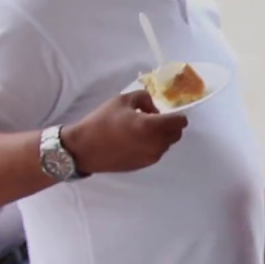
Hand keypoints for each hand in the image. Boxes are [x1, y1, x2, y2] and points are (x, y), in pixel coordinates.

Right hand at [61, 91, 187, 173]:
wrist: (85, 148)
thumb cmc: (102, 121)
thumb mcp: (122, 100)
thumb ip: (144, 98)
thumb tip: (155, 109)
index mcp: (152, 126)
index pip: (180, 122)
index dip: (176, 116)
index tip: (166, 113)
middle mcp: (156, 143)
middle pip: (177, 134)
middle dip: (170, 126)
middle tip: (153, 120)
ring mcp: (152, 156)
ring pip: (167, 144)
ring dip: (161, 136)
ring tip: (141, 130)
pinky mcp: (145, 165)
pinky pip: (157, 152)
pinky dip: (153, 145)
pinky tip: (135, 141)